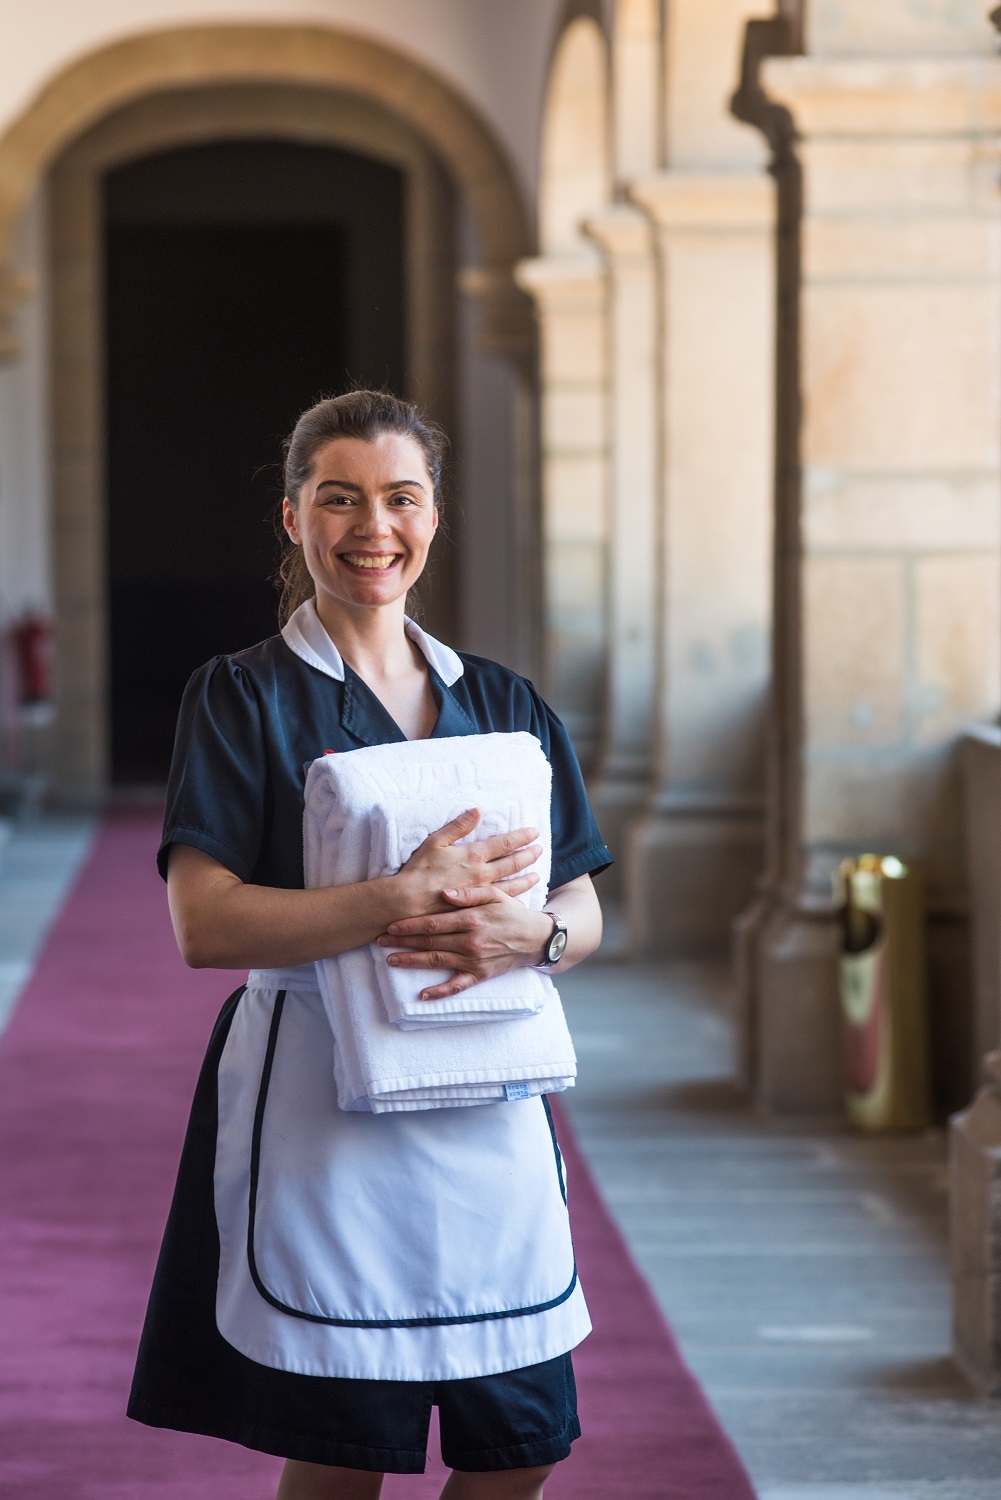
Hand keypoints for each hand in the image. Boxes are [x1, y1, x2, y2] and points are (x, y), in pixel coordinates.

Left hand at [377, 885, 553, 999]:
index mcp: (472, 919)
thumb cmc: (513, 913)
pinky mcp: (480, 975)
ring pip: (437, 961)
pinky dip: (439, 992)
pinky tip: (422, 995)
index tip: (390, 924)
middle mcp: (470, 941)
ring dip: (411, 962)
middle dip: (402, 941)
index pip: (433, 922)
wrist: (537, 939)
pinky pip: (457, 986)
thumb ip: (469, 893)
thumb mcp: (495, 895)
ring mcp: (474, 961)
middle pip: (429, 941)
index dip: (409, 924)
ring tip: (390, 961)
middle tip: (380, 940)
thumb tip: (444, 893)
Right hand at [395, 808, 540, 918]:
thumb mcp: (435, 841)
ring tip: (537, 875)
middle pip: (513, 863)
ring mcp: (481, 893)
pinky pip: (500, 903)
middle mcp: (482, 874)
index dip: (522, 836)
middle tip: (540, 849)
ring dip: (526, 879)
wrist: (407, 902)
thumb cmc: (419, 871)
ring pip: (512, 885)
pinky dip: (514, 899)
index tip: (534, 832)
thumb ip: (458, 826)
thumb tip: (476, 810)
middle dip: (529, 855)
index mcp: (473, 855)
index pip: (505, 843)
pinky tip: (520, 899)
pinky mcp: (476, 909)